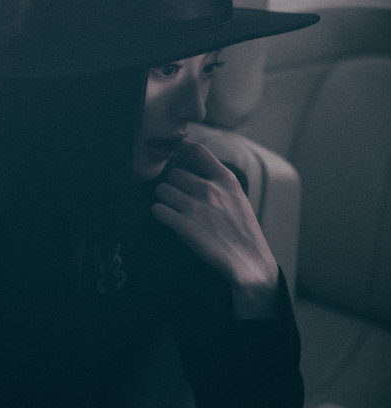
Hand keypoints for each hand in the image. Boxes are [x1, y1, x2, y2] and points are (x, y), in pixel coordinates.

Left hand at [150, 140, 279, 318]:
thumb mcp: (238, 198)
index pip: (198, 151)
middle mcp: (209, 189)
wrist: (249, 261)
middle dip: (173, 185)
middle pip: (173, 174)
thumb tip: (197, 173)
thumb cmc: (243, 231)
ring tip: (172, 210)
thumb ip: (219, 183)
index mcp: (226, 180)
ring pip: (162, 190)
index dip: (181, 145)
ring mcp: (195, 207)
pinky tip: (168, 220)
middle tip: (178, 198)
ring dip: (164, 199)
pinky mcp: (183, 226)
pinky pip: (157, 210)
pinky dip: (159, 214)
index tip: (173, 147)